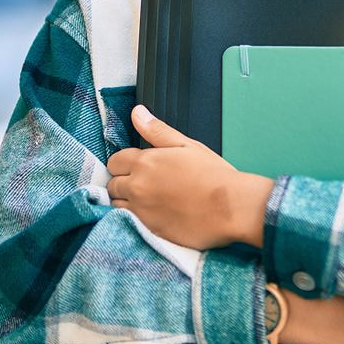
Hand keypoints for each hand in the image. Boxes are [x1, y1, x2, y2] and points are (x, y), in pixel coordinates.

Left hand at [106, 105, 272, 249]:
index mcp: (145, 162)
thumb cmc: (214, 175)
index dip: (126, 162)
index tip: (140, 166)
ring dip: (127, 200)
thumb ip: (157, 130)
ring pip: (116, 204)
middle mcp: (137, 187)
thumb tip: (137, 113)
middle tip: (147, 183)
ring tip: (150, 199)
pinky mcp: (147, 230)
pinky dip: (135, 217)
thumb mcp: (187, 145)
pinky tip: (153, 213)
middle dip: (125, 181)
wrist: (230, 208)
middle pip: (113, 184)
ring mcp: (140, 210)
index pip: (115, 161)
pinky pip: (128, 222)